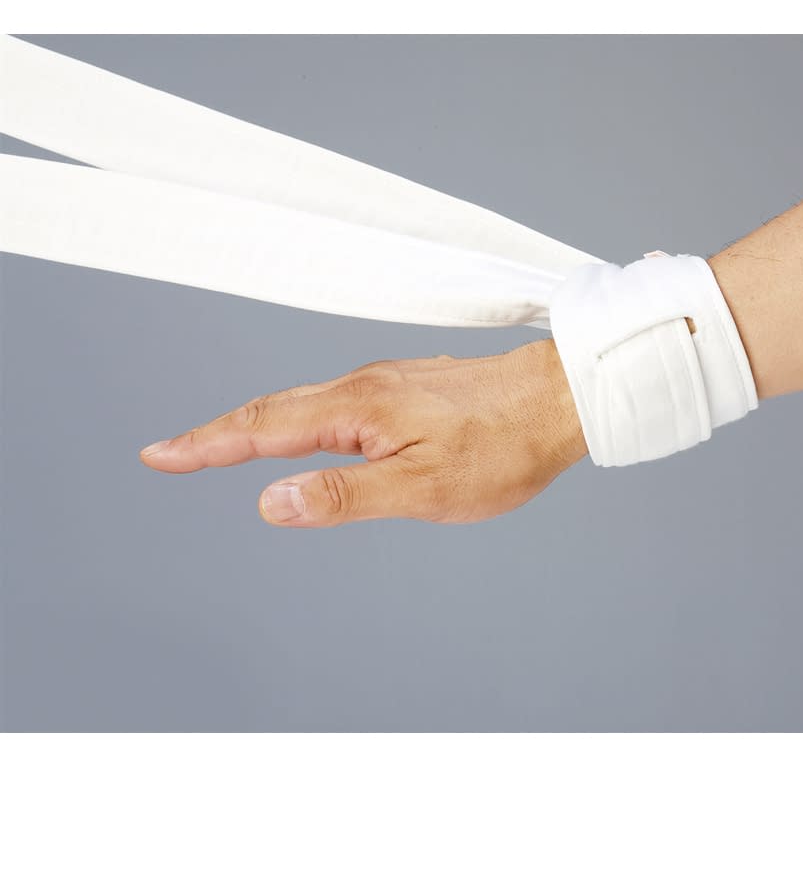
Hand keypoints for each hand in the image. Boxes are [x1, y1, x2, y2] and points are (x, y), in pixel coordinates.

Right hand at [139, 339, 587, 526]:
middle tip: (171, 451)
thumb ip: (346, 496)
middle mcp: (365, 387)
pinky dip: (300, 416)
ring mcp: (387, 383)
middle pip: (274, 408)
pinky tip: (306, 430)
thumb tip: (272, 501)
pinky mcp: (409, 387)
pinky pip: (336, 401)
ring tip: (221, 444)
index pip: (264, 427)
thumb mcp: (424, 488)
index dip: (208, 444)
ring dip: (257, 422)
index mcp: (359, 410)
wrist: (561, 397)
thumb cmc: (503, 447)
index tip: (159, 453)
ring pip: (305, 402)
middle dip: (218, 432)